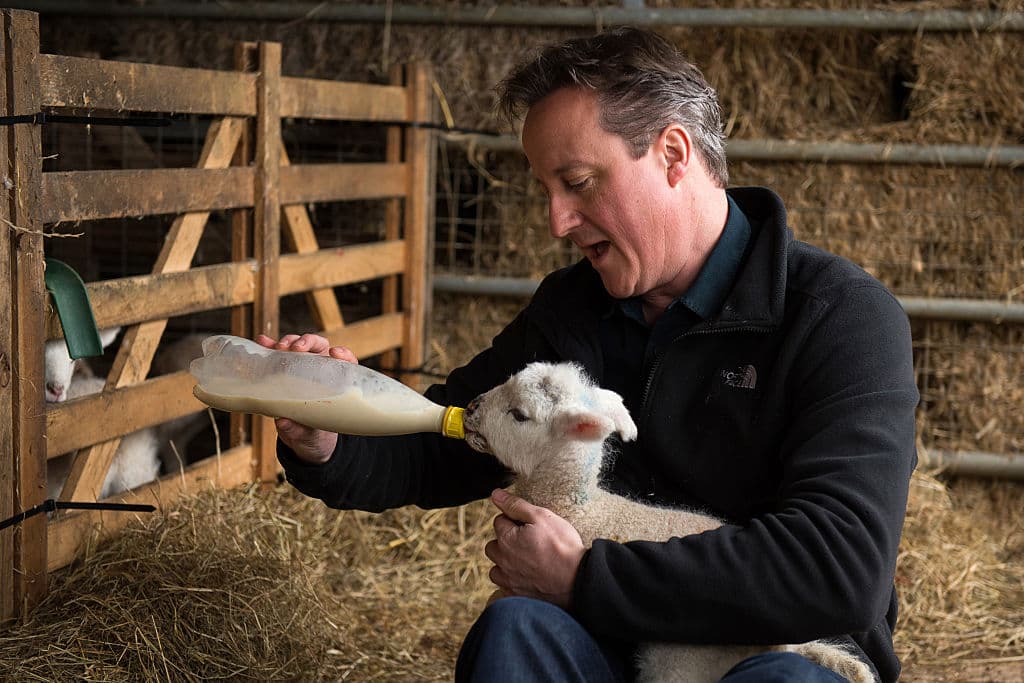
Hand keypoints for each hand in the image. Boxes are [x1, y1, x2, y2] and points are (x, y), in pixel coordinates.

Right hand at [255, 333, 357, 463]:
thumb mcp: (309, 436)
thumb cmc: (313, 435)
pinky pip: (276, 355)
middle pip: (319, 347)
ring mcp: (301, 369)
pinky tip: (262, 342)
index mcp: (335, 385)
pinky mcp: (282, 371)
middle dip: (308, 342)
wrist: (300, 439)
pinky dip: (269, 346)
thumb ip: (298, 430)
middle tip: (296, 349)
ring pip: (297, 346)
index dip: (343, 355)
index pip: (346, 362)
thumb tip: (284, 422)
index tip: (335, 354)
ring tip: (277, 347)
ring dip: (288, 342)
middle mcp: (320, 372)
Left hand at [484, 488, 585, 609]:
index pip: (499, 521)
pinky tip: (525, 577)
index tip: (530, 525)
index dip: (515, 519)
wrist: (578, 579)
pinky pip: (504, 587)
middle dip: (505, 540)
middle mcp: (503, 560)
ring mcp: (509, 580)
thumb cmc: (562, 546)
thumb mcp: (541, 517)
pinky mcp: (517, 595)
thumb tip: (496, 494)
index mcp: (506, 539)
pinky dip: (510, 581)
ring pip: (496, 568)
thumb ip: (516, 505)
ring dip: (504, 562)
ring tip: (525, 560)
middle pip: (494, 544)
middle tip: (527, 541)